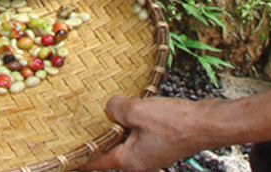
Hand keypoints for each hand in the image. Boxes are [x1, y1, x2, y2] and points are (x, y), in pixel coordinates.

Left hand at [79, 95, 214, 171]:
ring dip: (115, 127)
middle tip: (78, 125)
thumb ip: (116, 110)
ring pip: (124, 141)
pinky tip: (130, 108)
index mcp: (129, 162)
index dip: (78, 158)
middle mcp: (138, 162)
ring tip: (103, 112)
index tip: (62, 157)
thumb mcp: (138, 112)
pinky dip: (131, 123)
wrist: (207, 123)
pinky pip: (138, 134)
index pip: (96, 162)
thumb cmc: (173, 122)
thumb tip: (109, 109)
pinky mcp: (160, 143)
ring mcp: (150, 154)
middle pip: (110, 151)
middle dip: (97, 139)